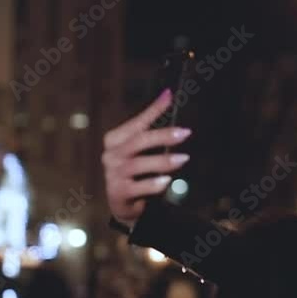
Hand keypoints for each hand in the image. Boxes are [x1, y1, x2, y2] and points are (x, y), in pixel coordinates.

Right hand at [102, 90, 191, 228]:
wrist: (124, 202)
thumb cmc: (137, 170)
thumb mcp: (144, 148)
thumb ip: (153, 126)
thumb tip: (168, 94)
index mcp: (115, 140)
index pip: (137, 122)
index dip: (154, 110)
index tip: (170, 96)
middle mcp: (111, 155)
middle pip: (138, 142)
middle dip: (163, 136)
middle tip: (185, 133)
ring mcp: (113, 174)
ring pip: (138, 164)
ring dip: (163, 161)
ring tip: (184, 159)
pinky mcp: (118, 193)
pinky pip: (138, 187)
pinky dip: (153, 184)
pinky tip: (166, 181)